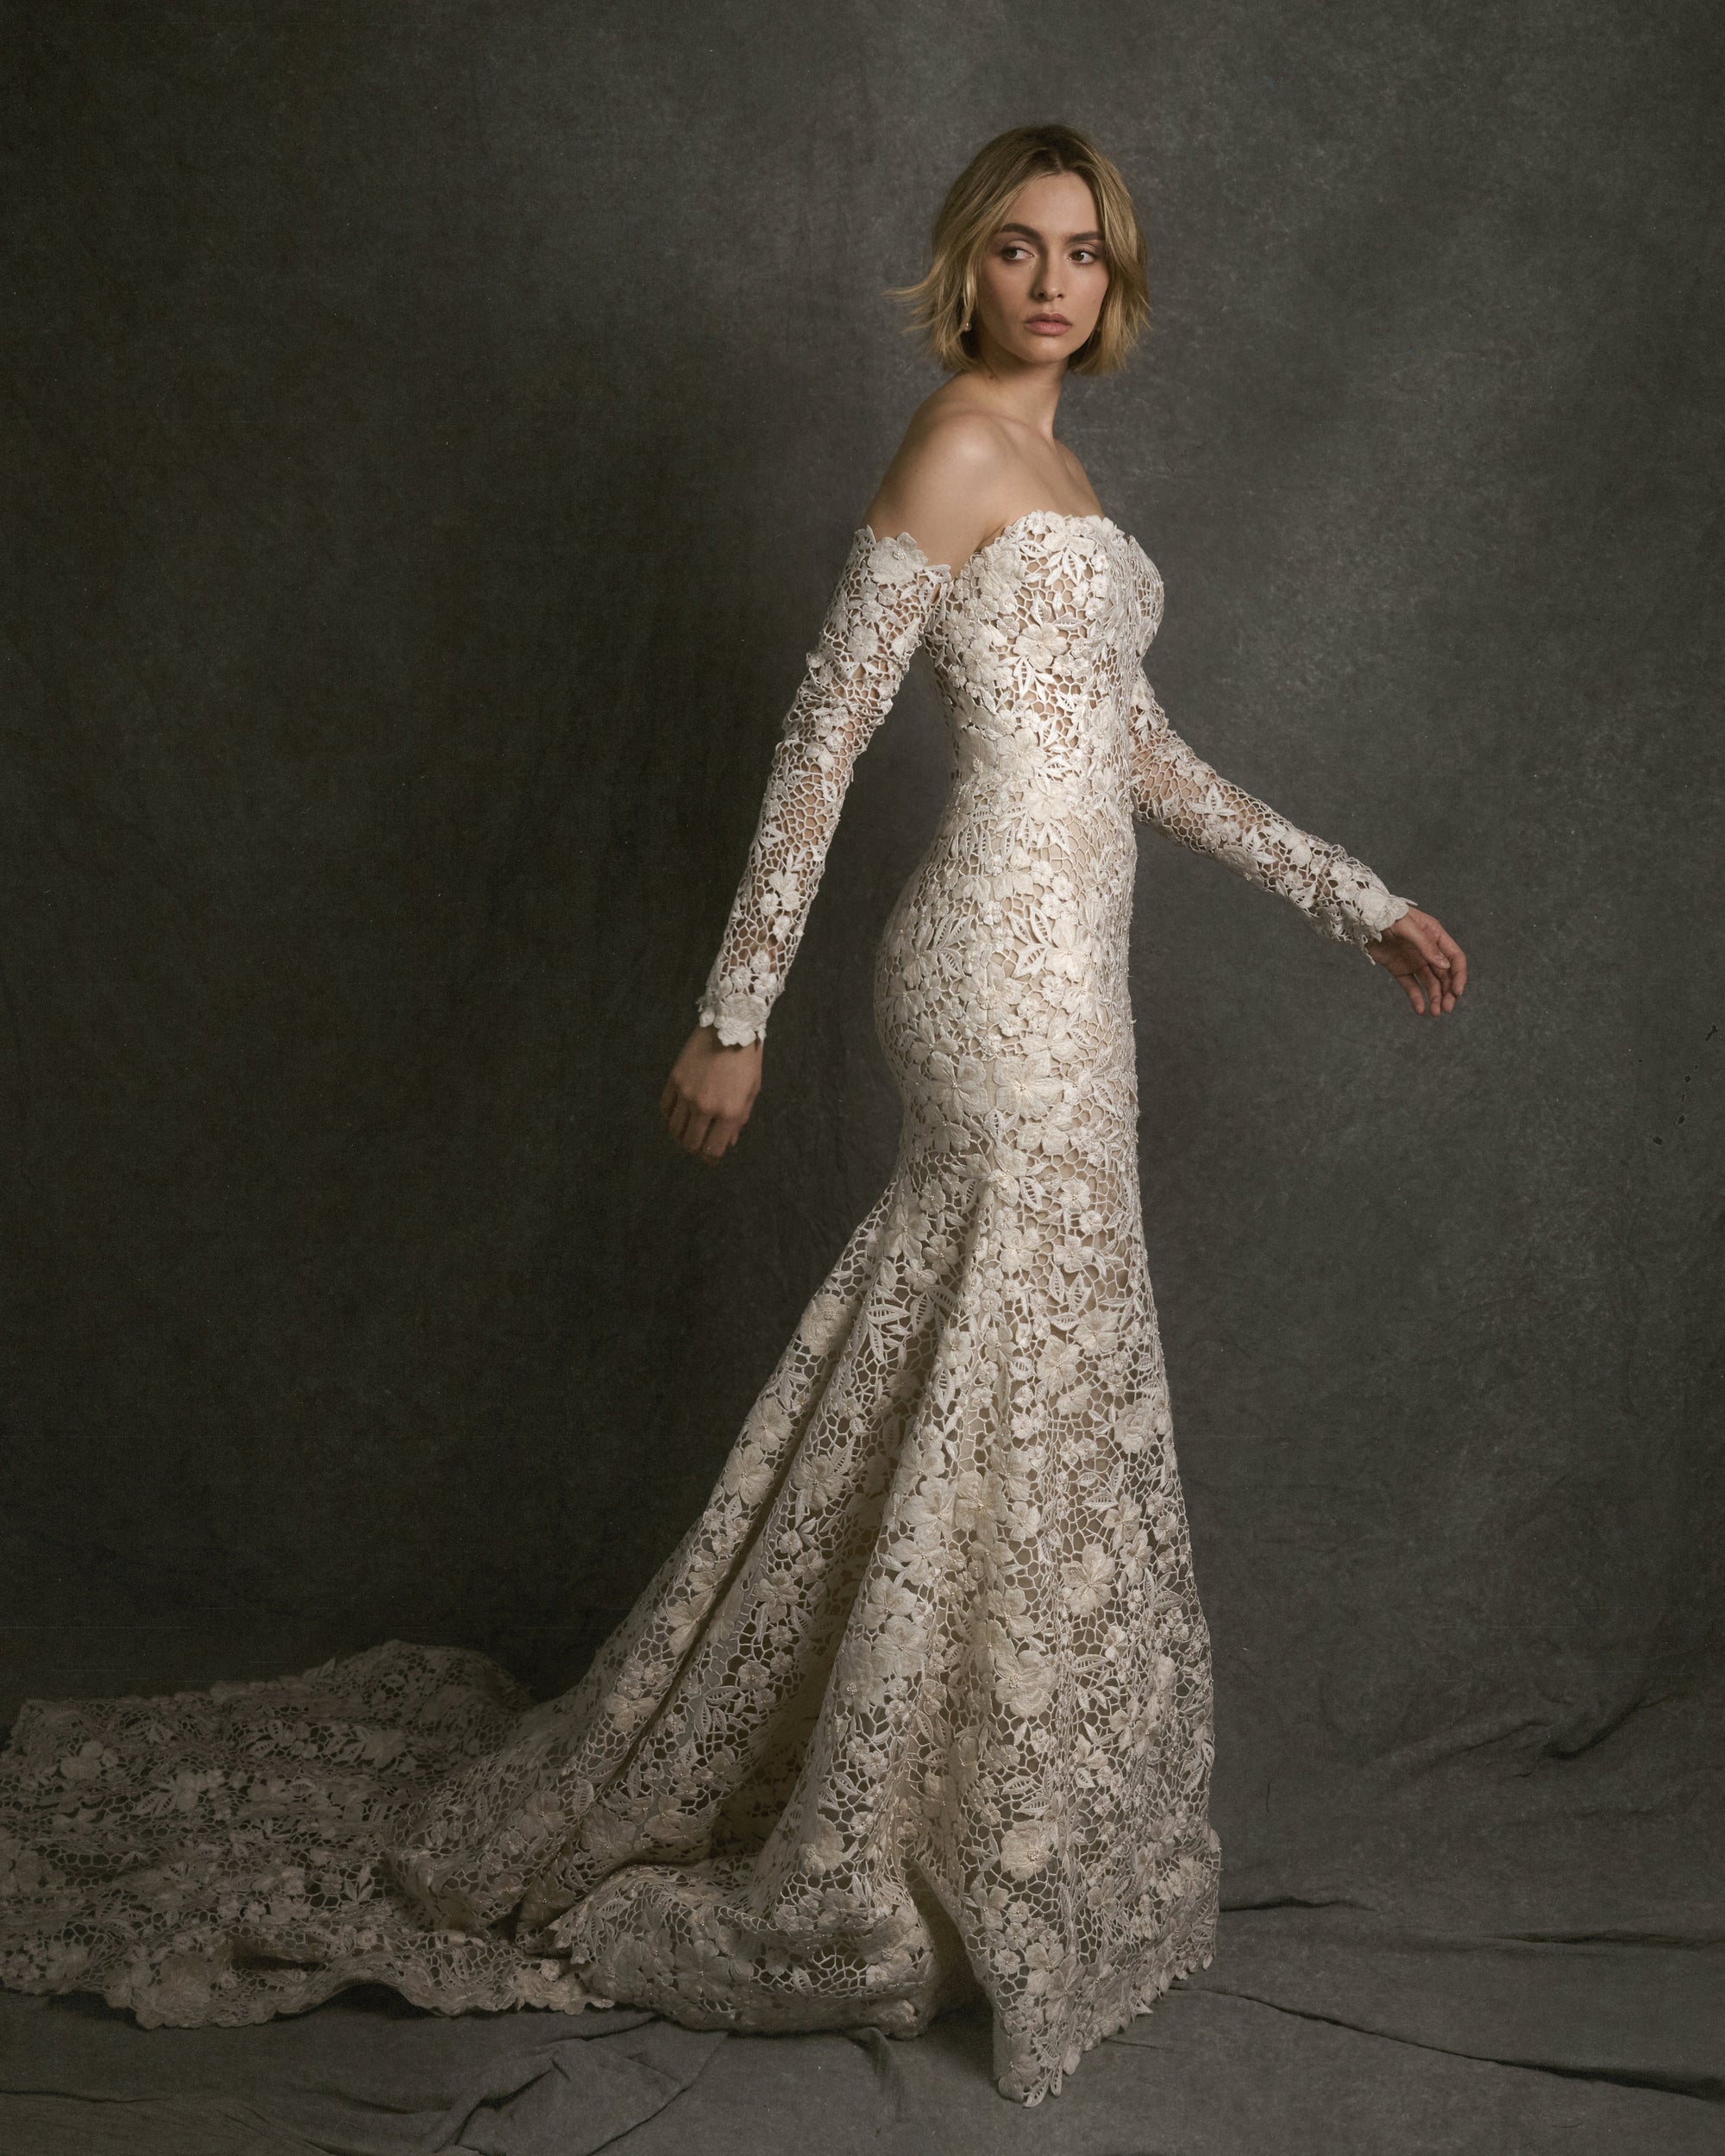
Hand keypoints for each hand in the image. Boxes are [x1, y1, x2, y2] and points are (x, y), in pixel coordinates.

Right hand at [660, 1024, 763, 1161]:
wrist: (731, 1025)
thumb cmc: (747, 1060)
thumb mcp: (751, 1092)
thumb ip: (740, 1119)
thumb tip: (728, 1142)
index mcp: (729, 1113)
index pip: (713, 1150)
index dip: (711, 1158)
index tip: (710, 1158)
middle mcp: (705, 1107)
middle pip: (691, 1143)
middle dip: (695, 1148)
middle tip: (699, 1144)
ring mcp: (687, 1094)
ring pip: (675, 1129)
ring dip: (681, 1134)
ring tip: (688, 1130)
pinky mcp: (674, 1080)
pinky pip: (665, 1107)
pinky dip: (670, 1115)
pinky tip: (679, 1112)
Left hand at [1365, 905, 1467, 1015]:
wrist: (1363, 918)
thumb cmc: (1387, 916)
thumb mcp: (1408, 928)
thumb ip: (1426, 946)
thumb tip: (1445, 966)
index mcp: (1436, 936)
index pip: (1455, 958)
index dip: (1459, 975)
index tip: (1456, 992)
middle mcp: (1428, 950)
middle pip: (1445, 975)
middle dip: (1448, 992)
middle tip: (1446, 1008)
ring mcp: (1414, 961)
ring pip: (1430, 983)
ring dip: (1435, 998)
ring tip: (1435, 1013)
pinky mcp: (1400, 969)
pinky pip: (1411, 986)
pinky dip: (1416, 998)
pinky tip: (1420, 1010)